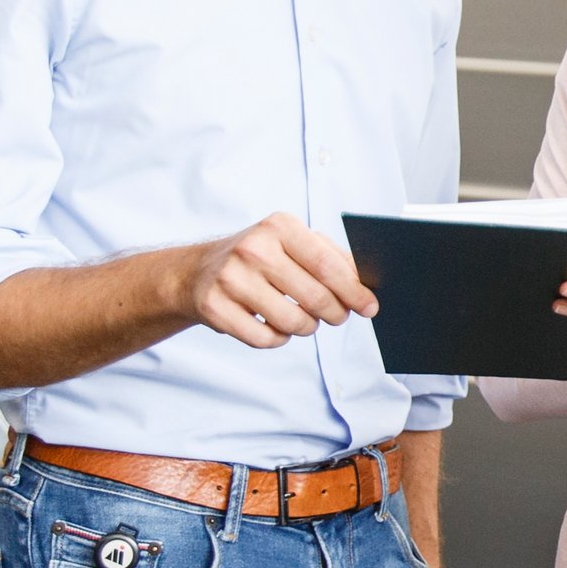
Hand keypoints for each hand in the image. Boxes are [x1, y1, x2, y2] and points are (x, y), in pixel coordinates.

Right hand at [179, 212, 375, 350]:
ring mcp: (231, 279)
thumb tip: (364, 285)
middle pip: (315, 297)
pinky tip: (275, 326)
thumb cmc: (258, 257)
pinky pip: (266, 339)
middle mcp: (253, 249)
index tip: (370, 307)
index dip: (354, 291)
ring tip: (302, 318)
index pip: (328, 265)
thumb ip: (330, 258)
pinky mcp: (215, 308)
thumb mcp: (291, 243)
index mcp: (279, 227)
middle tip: (337, 316)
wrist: (196, 272)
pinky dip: (279, 338)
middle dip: (335, 313)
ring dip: (306, 327)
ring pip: (292, 322)